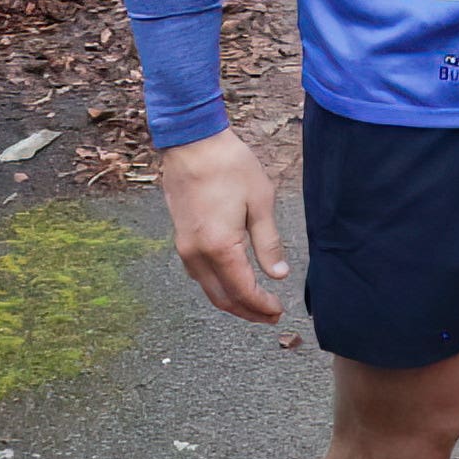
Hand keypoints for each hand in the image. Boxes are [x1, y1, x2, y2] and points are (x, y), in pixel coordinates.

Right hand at [158, 127, 288, 320]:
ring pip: (208, 288)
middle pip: (222, 297)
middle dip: (247, 311)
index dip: (261, 306)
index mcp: (220, 246)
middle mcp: (197, 253)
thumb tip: (278, 275)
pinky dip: (217, 285)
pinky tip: (232, 281)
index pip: (243, 291)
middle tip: (270, 316)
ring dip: (232, 300)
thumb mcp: (260, 202)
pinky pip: (199, 274)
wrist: (192, 142)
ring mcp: (184, 246)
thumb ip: (269, 243)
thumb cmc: (229, 166)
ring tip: (255, 304)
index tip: (278, 311)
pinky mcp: (180, 237)